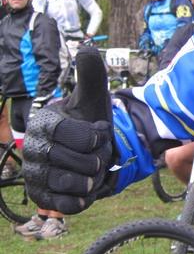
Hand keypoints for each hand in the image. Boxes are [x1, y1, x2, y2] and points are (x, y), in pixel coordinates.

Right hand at [23, 48, 115, 213]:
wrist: (88, 154)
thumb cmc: (88, 124)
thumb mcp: (92, 100)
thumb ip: (91, 75)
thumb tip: (87, 48)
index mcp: (42, 124)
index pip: (69, 134)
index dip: (92, 136)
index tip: (100, 132)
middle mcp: (32, 150)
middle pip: (77, 161)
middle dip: (98, 158)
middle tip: (98, 153)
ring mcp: (34, 175)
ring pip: (74, 183)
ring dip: (94, 177)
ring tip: (92, 168)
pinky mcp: (41, 198)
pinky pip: (68, 205)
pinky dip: (84, 198)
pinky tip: (86, 186)